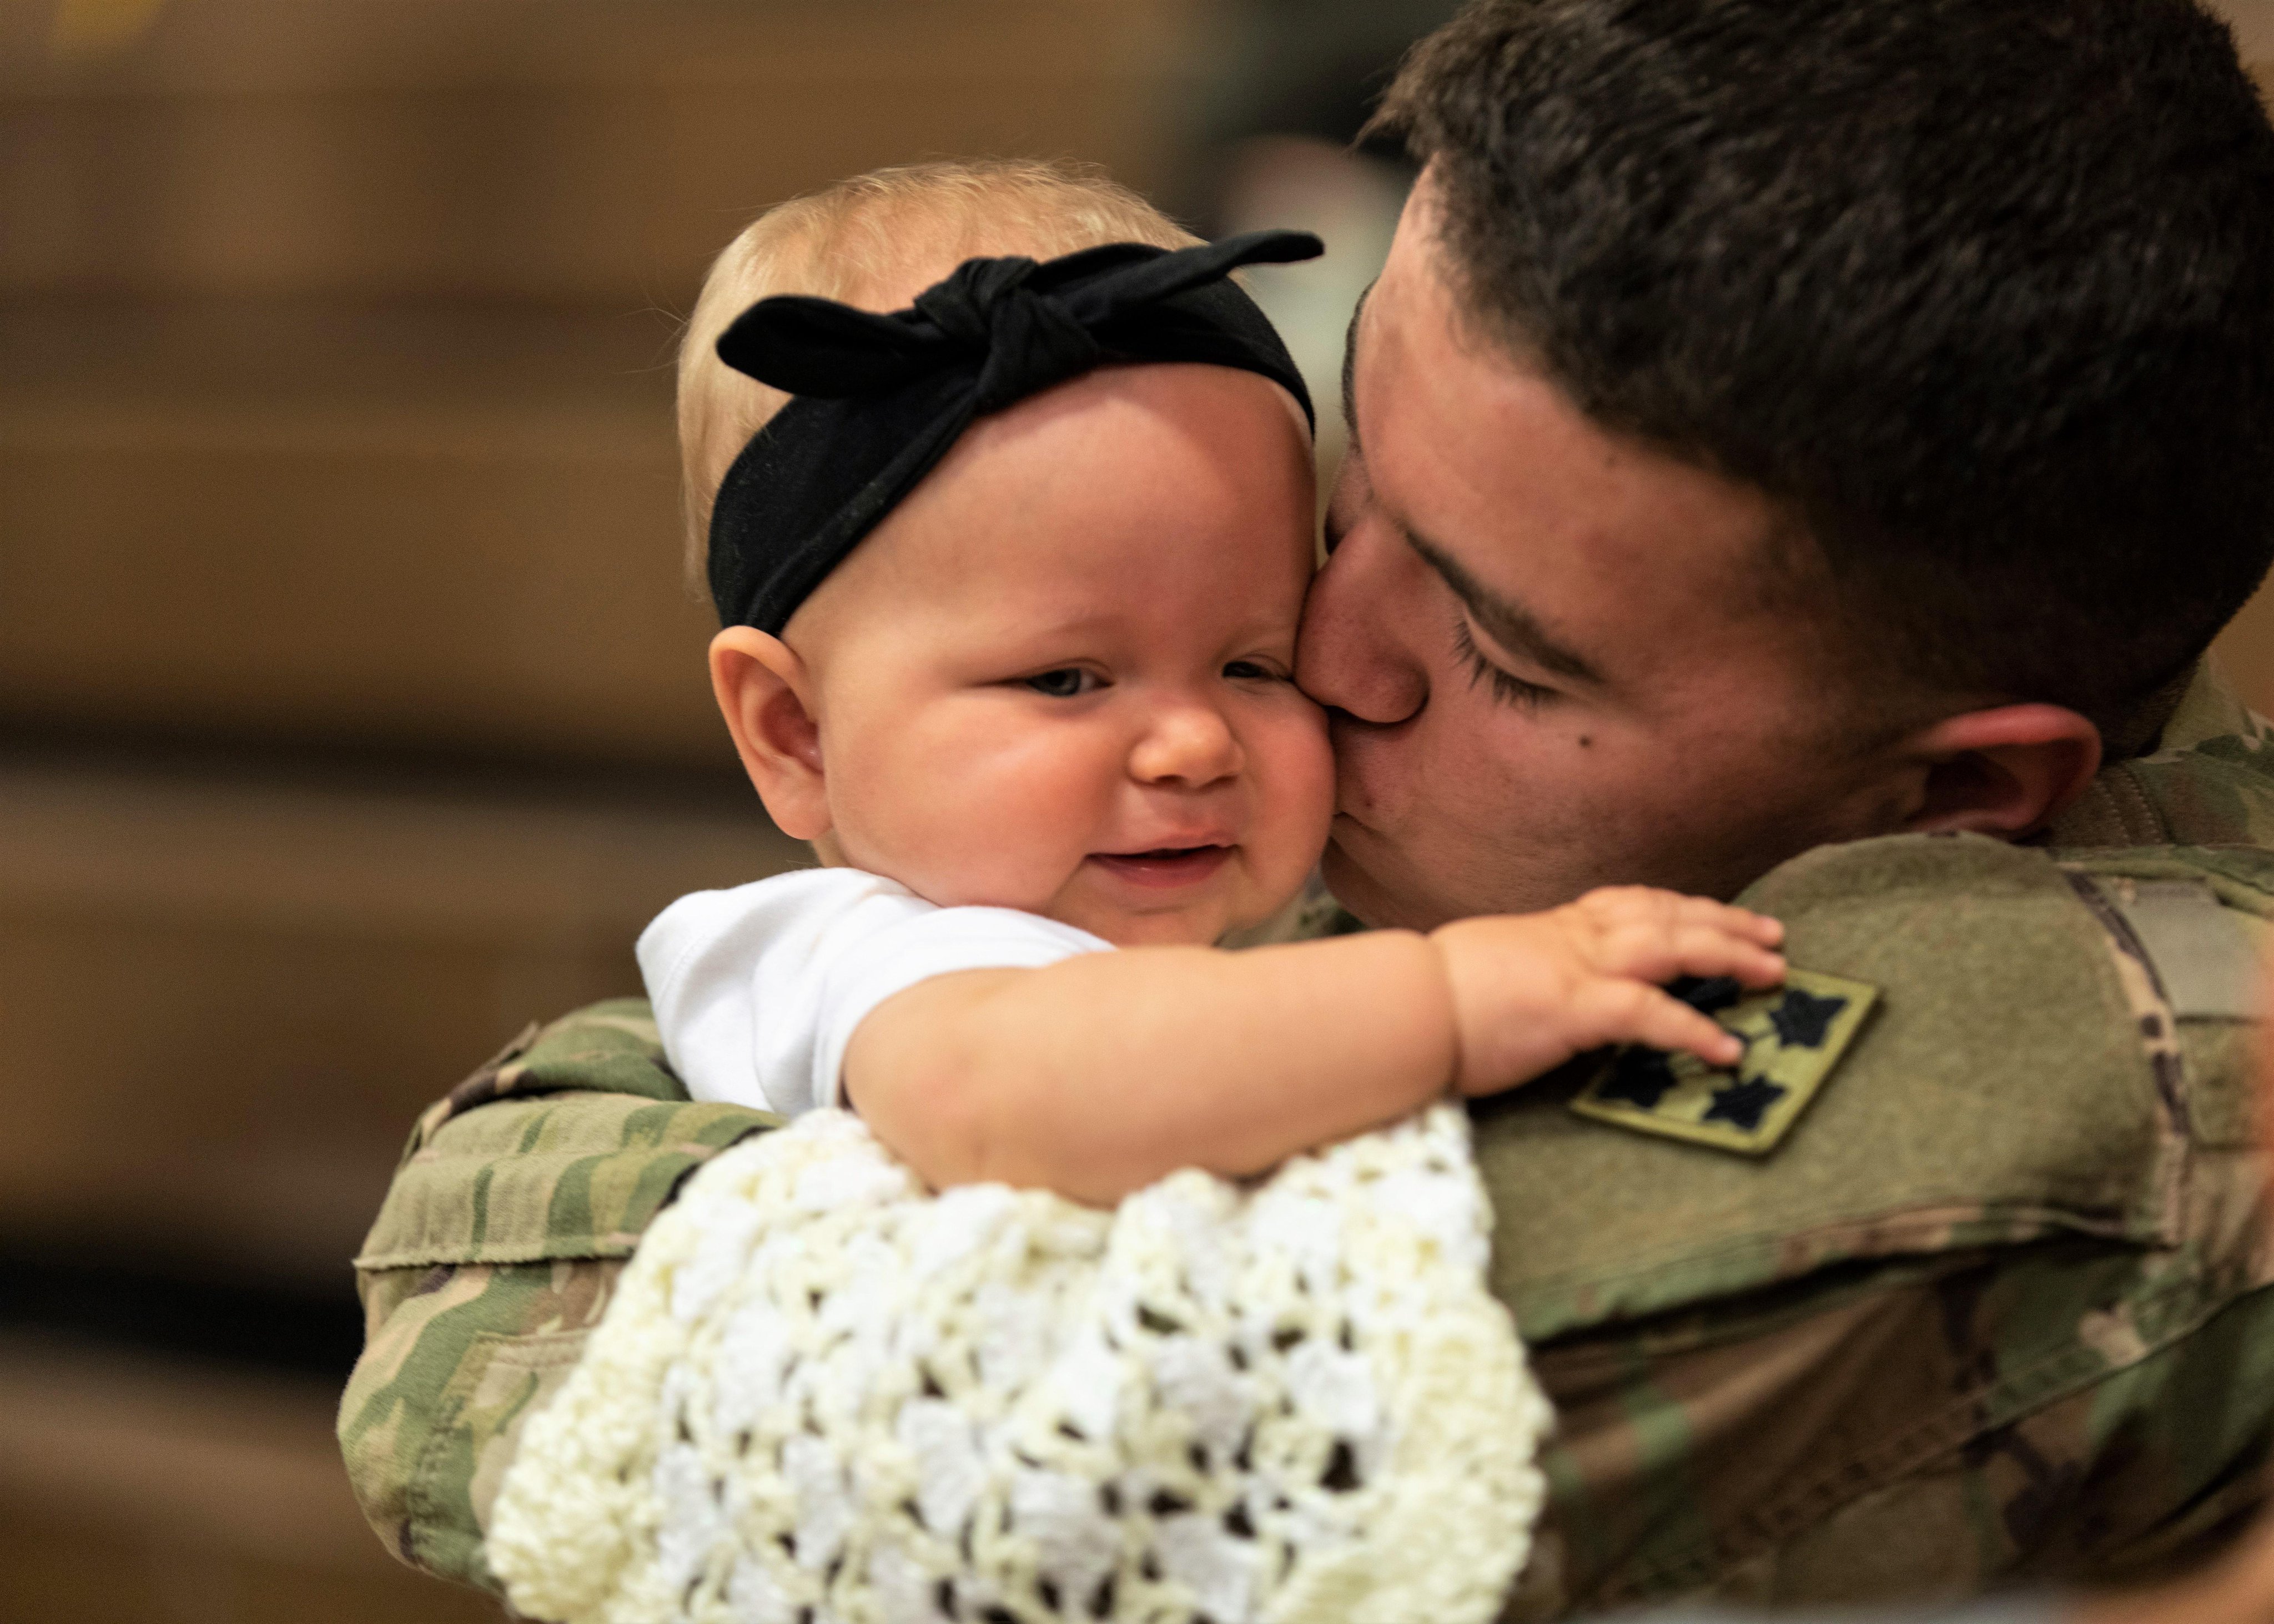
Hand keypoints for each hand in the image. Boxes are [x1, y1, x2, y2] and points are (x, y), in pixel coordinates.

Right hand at [1428, 887, 1785, 1095]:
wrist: (1399, 1006)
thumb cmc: (1428, 998)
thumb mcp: (1488, 967)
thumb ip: (1525, 969)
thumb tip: (1533, 986)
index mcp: (1551, 928)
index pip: (1630, 904)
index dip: (1682, 907)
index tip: (1718, 914)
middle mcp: (1572, 936)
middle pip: (1666, 914)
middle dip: (1726, 923)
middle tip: (1774, 937)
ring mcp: (1575, 967)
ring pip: (1673, 945)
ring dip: (1730, 956)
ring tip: (1775, 974)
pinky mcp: (1573, 1008)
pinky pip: (1649, 1012)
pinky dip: (1693, 1028)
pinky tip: (1726, 1049)